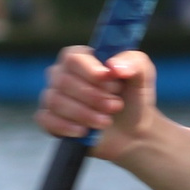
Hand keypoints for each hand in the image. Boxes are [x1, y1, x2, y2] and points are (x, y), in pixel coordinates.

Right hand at [35, 46, 157, 155]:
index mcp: (80, 57)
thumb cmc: (133, 97)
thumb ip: (133, 62)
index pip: (73, 58)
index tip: (110, 81)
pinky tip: (85, 132)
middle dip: (93, 97)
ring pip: (56, 102)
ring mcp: (53, 96)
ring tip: (106, 121)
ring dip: (84, 114)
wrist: (132, 131)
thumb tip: (113, 67)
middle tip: (116, 105)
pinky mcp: (50, 119)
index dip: (90, 71)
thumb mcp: (142, 75)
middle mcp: (62, 74)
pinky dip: (67, 127)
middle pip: (64, 81)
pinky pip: (47, 120)